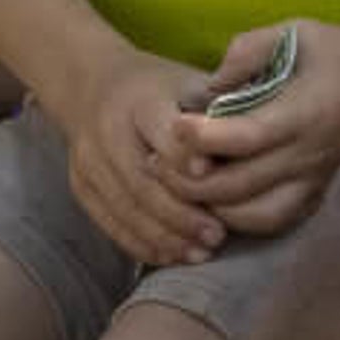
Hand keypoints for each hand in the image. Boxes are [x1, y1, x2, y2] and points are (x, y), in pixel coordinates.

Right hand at [61, 46, 221, 268]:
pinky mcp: (81, 188)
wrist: (93, 85)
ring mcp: (89, 162)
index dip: (186, 159)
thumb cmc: (159, 88)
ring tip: (201, 254)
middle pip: (142, 181)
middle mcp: (108, 130)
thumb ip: (219, 109)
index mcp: (140, 99)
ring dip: (164, 237)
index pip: (162, 133)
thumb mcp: (188, 83)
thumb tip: (259, 138)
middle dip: (181, 214)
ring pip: (126, 209)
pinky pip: (110, 224)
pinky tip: (171, 256)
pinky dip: (141, 244)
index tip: (214, 178)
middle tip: (218, 236)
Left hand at [159, 20, 339, 236]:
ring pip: (251, 215)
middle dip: (189, 179)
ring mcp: (315, 182)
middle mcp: (309, 155)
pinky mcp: (317, 196)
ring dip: (209, 206)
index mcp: (305, 112)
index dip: (204, 136)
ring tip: (180, 185)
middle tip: (155, 162)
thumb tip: (211, 86)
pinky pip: (271, 222)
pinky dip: (237, 218)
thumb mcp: (299, 31)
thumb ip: (250, 50)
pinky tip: (216, 201)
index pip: (246, 136)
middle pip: (237, 186)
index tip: (174, 125)